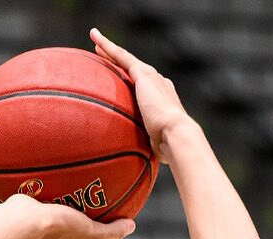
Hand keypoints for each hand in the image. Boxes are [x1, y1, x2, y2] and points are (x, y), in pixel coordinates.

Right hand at [4, 195, 134, 238]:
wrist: (14, 223)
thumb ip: (110, 231)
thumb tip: (131, 227)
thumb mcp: (87, 230)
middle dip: (78, 236)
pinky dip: (38, 218)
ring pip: (48, 238)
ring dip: (57, 228)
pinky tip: (42, 203)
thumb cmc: (53, 229)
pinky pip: (31, 225)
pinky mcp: (14, 233)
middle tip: (88, 221)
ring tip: (65, 211)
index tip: (112, 233)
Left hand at [90, 28, 196, 163]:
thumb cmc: (169, 148)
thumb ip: (147, 148)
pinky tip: (95, 38)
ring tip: (95, 39)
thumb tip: (140, 166)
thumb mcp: (155, 146)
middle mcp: (158, 84)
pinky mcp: (142, 74)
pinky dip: (107, 46)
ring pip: (125, 58)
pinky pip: (121, 56)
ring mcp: (151, 77)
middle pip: (132, 69)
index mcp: (163, 99)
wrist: (177, 135)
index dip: (131, 82)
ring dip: (110, 49)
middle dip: (118, 60)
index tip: (121, 79)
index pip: (143, 88)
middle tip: (103, 53)